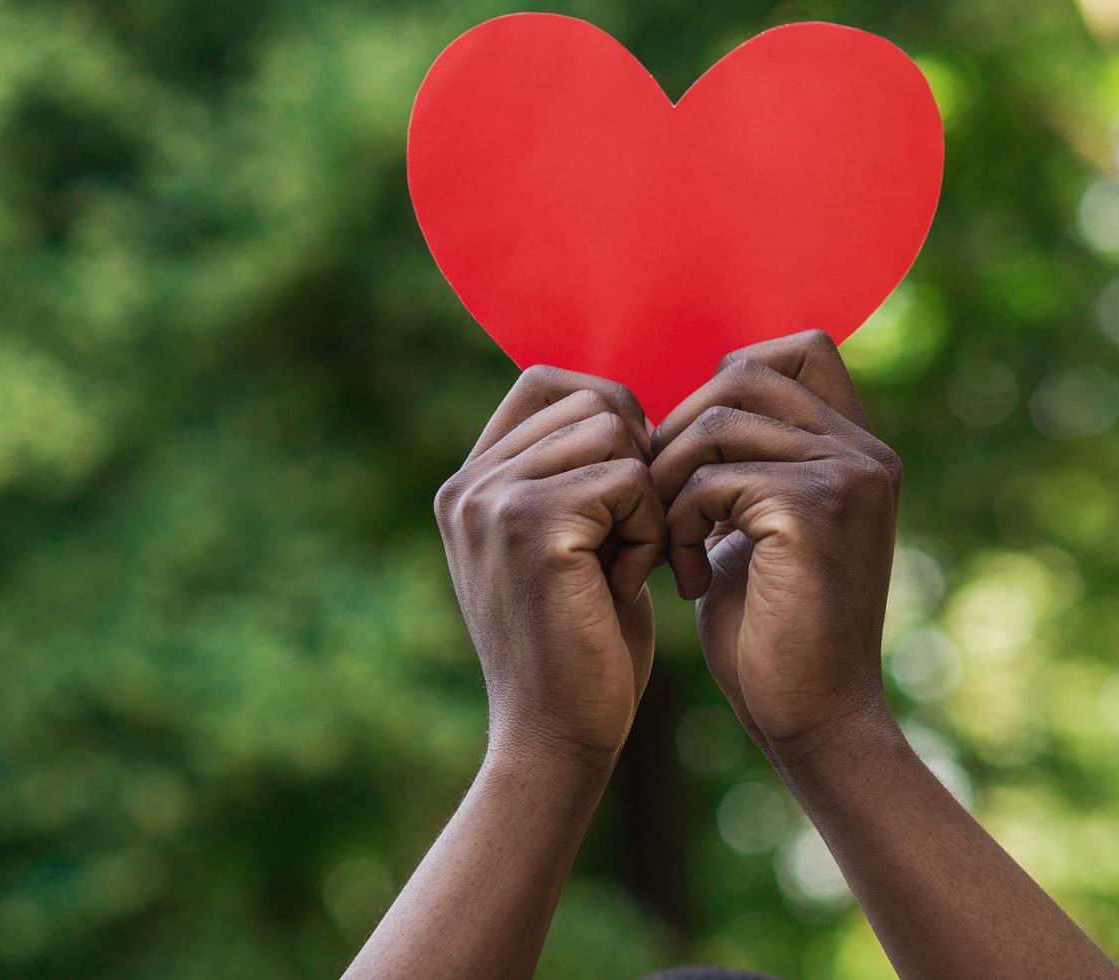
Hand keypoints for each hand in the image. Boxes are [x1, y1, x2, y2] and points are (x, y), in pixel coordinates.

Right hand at [434, 366, 665, 765]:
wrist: (557, 739)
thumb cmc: (582, 647)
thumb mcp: (568, 544)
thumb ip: (572, 475)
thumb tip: (626, 406)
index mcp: (470, 482)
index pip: (548, 380)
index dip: (611, 415)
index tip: (630, 488)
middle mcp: (468, 483)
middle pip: (593, 401)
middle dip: (637, 463)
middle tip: (631, 541)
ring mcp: (492, 500)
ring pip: (615, 432)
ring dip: (646, 499)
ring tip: (626, 565)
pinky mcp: (531, 526)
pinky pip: (629, 478)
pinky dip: (650, 531)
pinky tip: (629, 585)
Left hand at [650, 331, 901, 760]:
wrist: (811, 721)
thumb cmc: (771, 632)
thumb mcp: (756, 527)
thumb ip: (743, 463)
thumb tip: (683, 408)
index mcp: (857, 448)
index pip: (797, 347)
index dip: (727, 380)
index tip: (691, 457)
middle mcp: (865, 451)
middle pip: (743, 372)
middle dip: (678, 432)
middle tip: (659, 503)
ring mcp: (847, 476)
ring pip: (714, 423)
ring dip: (668, 484)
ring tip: (667, 546)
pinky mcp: (813, 510)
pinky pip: (709, 479)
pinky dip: (676, 525)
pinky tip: (686, 578)